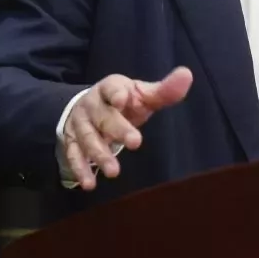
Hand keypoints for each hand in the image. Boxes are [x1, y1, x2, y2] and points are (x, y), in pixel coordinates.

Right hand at [62, 66, 192, 189]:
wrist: (88, 109)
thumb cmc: (123, 102)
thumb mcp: (142, 95)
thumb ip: (164, 90)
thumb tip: (187, 74)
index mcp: (110, 88)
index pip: (111, 87)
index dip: (116, 93)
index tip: (122, 100)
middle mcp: (92, 104)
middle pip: (103, 116)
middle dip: (117, 129)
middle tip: (135, 143)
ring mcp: (80, 124)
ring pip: (88, 138)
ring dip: (100, 154)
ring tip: (114, 172)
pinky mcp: (71, 142)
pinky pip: (73, 155)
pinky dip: (80, 169)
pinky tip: (89, 183)